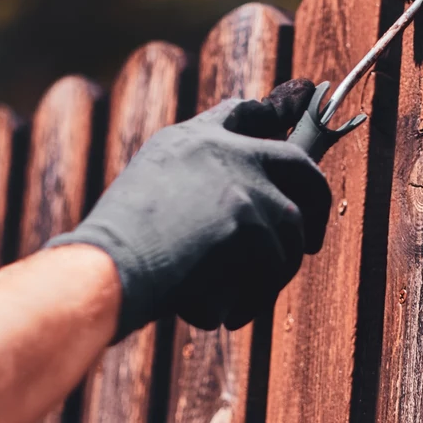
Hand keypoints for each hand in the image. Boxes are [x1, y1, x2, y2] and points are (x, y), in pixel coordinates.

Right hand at [46, 79, 331, 337]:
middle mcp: (221, 149)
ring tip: (248, 298)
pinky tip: (232, 313)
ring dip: (277, 268)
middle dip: (317, 200)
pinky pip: (275, 265)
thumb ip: (190, 187)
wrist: (106, 268)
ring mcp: (239, 180)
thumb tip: (236, 213)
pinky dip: (258, 297)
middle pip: (296, 162)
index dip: (272, 117)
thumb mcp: (148, 196)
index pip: (241, 114)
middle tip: (312, 238)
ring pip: (291, 226)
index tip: (298, 110)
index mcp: (189, 141)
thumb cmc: (113, 253)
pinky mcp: (248, 218)